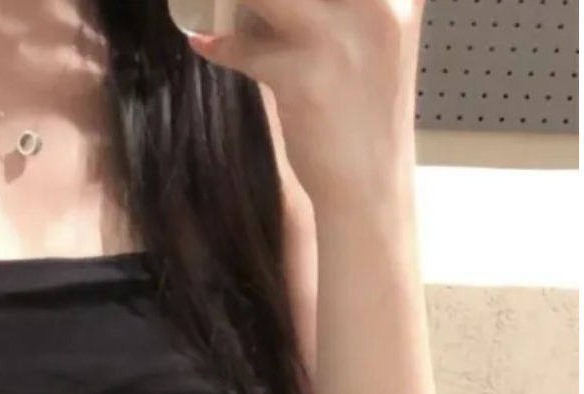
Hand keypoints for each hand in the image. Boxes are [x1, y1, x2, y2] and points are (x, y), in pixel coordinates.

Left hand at [185, 0, 423, 211]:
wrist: (369, 186)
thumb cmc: (368, 114)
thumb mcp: (376, 42)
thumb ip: (346, 6)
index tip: (273, 0)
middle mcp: (376, 4)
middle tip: (241, 0)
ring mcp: (337, 37)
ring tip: (223, 5)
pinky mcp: (301, 74)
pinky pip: (245, 46)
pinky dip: (221, 45)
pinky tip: (206, 43)